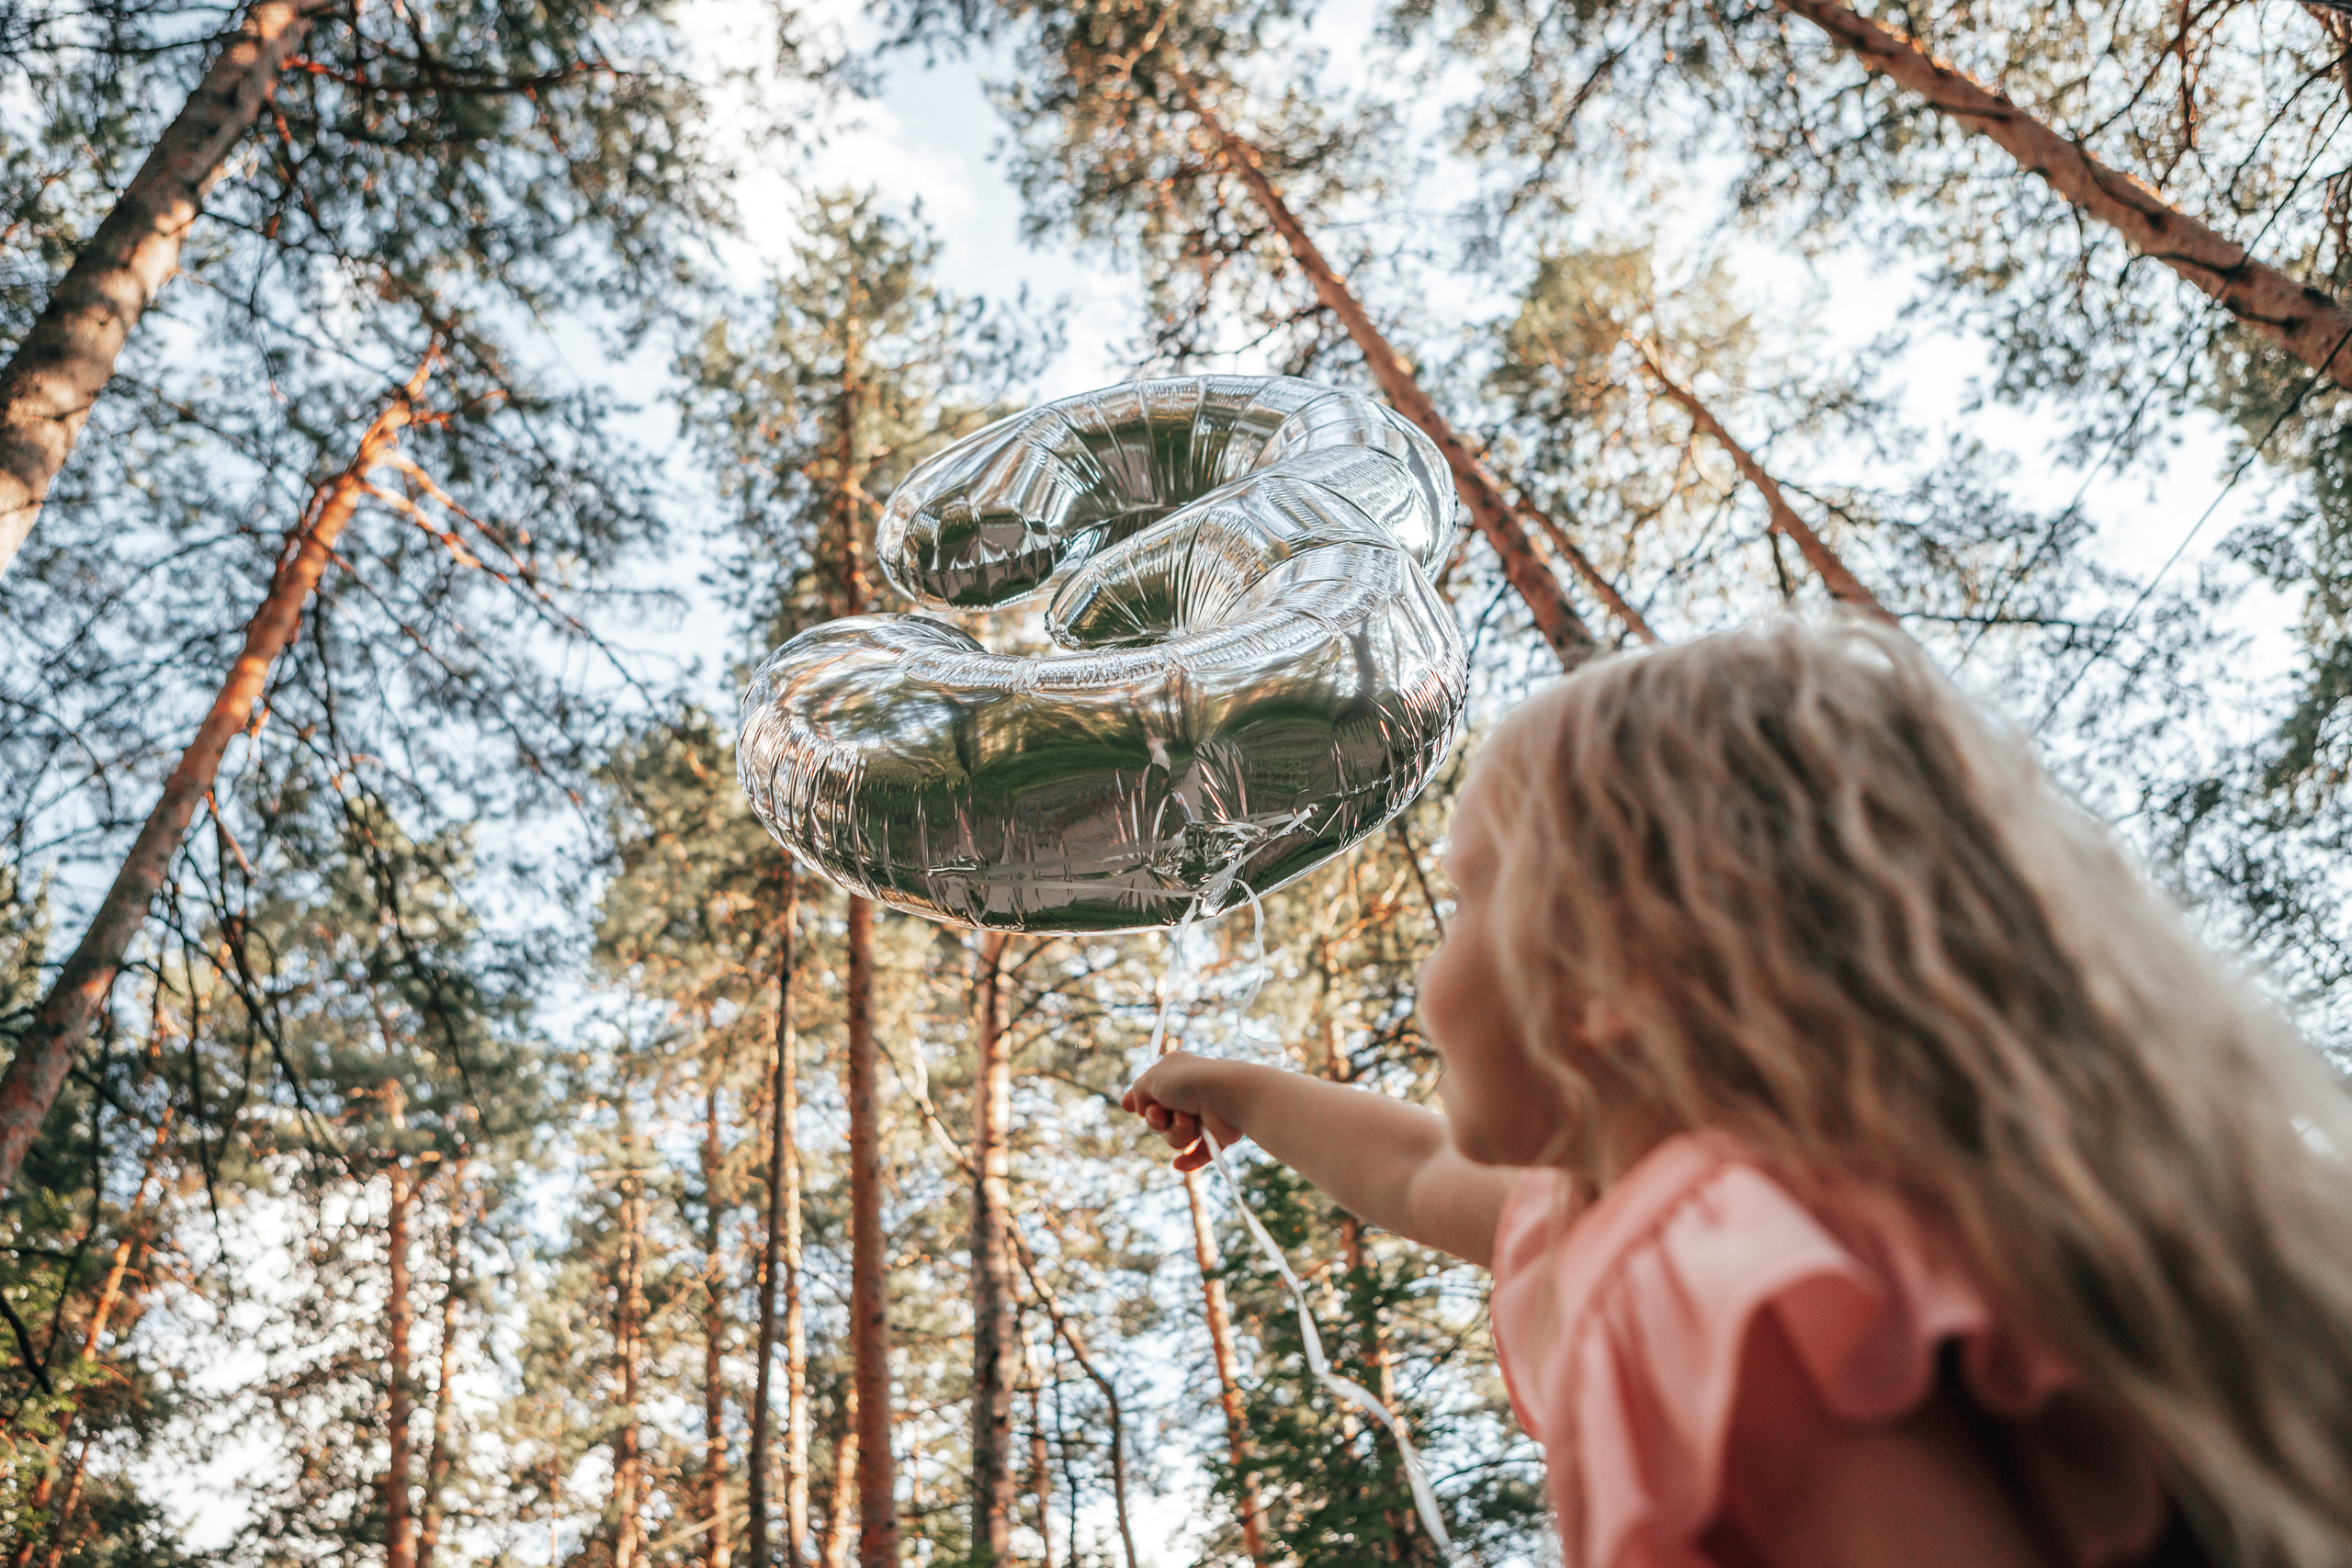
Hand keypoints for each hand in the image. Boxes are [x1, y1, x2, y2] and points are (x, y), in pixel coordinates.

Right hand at [1121, 1052, 1252, 1171]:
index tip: (1128, 1107)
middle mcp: (1188, 1093)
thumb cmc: (1191, 1082)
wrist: (1229, 1096)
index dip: (1140, 1100)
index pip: (1152, 1089)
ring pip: (1175, 1138)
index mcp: (1174, 1073)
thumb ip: (1138, 1091)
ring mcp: (1202, 1115)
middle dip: (1156, 1120)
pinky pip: (1198, 1153)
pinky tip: (1179, 1164)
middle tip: (1161, 1114)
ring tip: (1189, 1121)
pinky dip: (1190, 1159)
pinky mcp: (1216, 1136)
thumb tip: (1140, 1107)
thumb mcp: (1152, 1079)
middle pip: (1159, 1119)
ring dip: (1177, 1132)